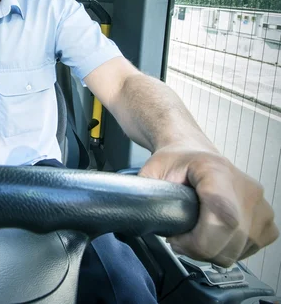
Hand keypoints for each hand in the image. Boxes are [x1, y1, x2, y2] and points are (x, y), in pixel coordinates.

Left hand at [139, 144, 277, 266]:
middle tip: (179, 239)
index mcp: (215, 171)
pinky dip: (230, 249)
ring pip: (239, 250)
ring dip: (213, 251)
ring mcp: (259, 203)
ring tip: (194, 233)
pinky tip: (213, 234)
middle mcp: (244, 187)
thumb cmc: (174, 160)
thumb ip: (145, 193)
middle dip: (199, 250)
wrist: (191, 151)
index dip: (200, 240)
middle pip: (232, 240)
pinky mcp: (266, 218)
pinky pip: (251, 248)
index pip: (223, 216)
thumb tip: (136, 216)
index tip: (176, 238)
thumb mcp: (151, 170)